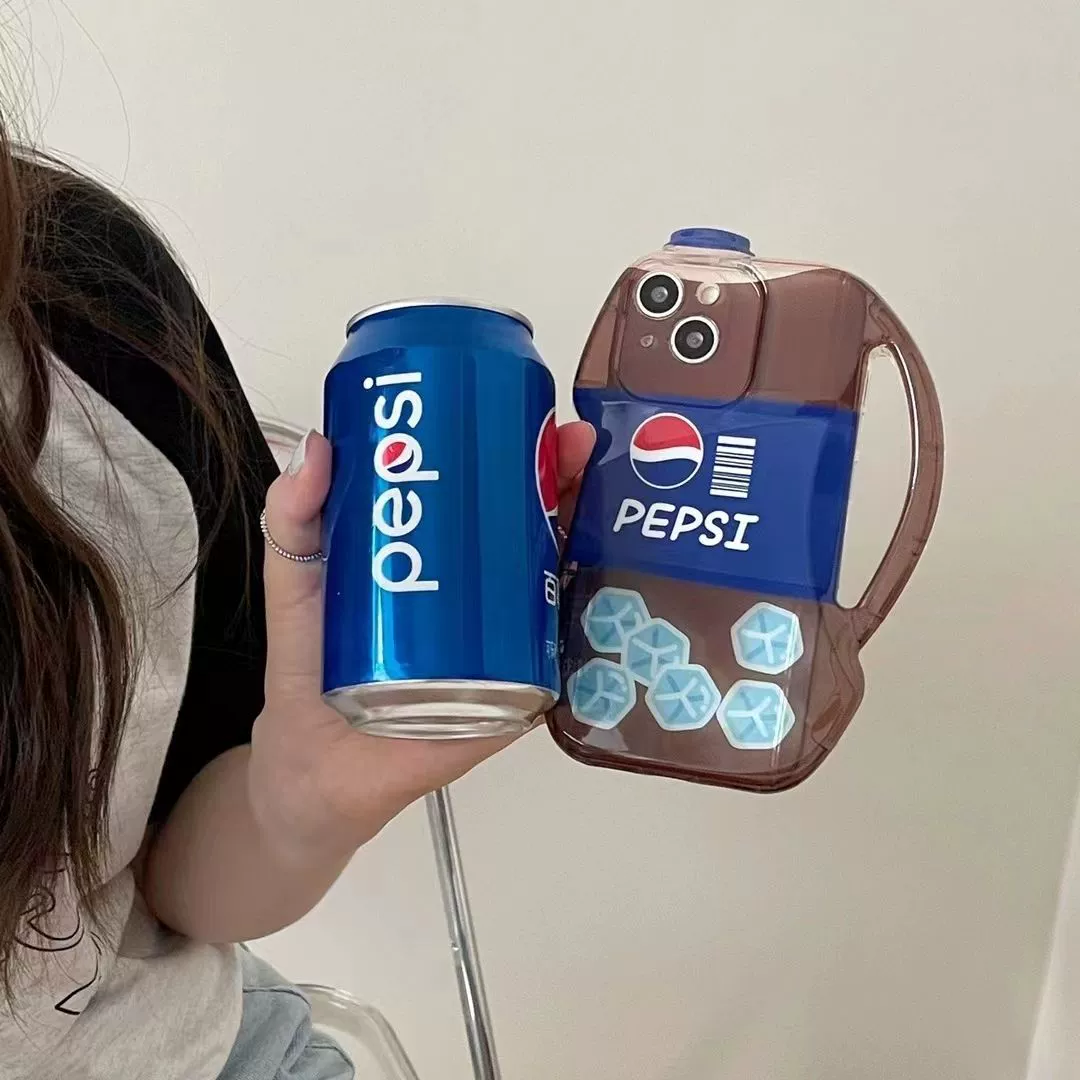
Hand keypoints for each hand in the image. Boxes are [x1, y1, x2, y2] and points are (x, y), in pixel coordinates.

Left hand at [250, 421, 594, 859]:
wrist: (320, 769)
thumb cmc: (310, 669)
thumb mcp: (298, 582)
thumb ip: (293, 519)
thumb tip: (318, 445)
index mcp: (438, 556)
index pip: (486, 491)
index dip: (517, 449)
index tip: (537, 413)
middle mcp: (482, 590)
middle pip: (537, 524)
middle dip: (567, 478)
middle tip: (579, 446)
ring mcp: (508, 639)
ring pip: (558, 577)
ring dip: (586, 533)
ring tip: (595, 494)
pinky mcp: (520, 689)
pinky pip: (561, 649)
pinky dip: (588, 616)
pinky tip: (604, 575)